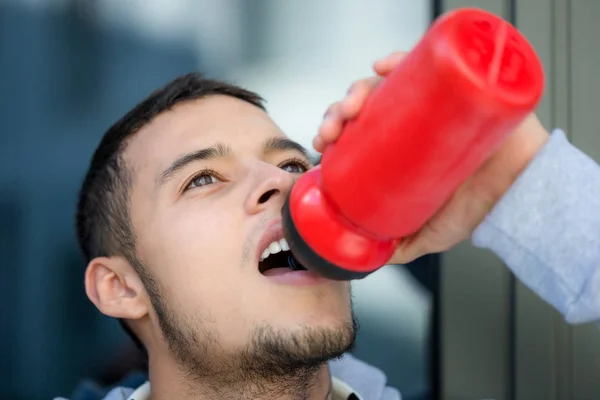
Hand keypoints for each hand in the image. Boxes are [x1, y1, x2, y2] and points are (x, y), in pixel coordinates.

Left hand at [314, 51, 550, 263]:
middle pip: (364, 105)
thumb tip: (374, 258)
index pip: (356, 129)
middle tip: (334, 129)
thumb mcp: (431, 231)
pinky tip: (382, 67)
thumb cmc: (480, 206)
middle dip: (338, 112)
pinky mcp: (456, 87)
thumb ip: (403, 246)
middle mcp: (412, 120)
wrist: (523, 193)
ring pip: (384, 84)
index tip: (325, 141)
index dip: (333, 129)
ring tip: (352, 107)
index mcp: (399, 146)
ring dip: (358, 88)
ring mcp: (432, 101)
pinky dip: (399, 59)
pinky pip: (424, 61)